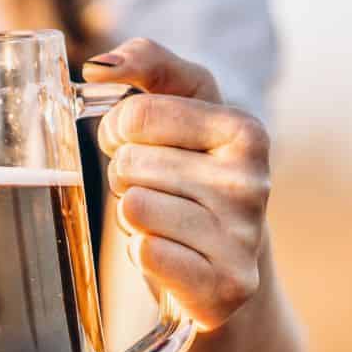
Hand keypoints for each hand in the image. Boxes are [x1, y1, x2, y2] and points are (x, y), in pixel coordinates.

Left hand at [83, 38, 271, 331]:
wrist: (223, 274)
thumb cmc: (190, 186)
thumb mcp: (180, 117)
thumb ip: (149, 69)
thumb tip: (99, 66)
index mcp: (244, 132)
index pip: (135, 117)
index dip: (118, 137)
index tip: (137, 150)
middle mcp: (252, 181)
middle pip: (129, 166)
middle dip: (127, 185)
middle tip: (158, 200)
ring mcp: (241, 236)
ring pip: (134, 209)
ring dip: (133, 222)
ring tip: (164, 229)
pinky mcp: (223, 285)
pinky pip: (146, 253)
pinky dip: (141, 256)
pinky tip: (166, 258)